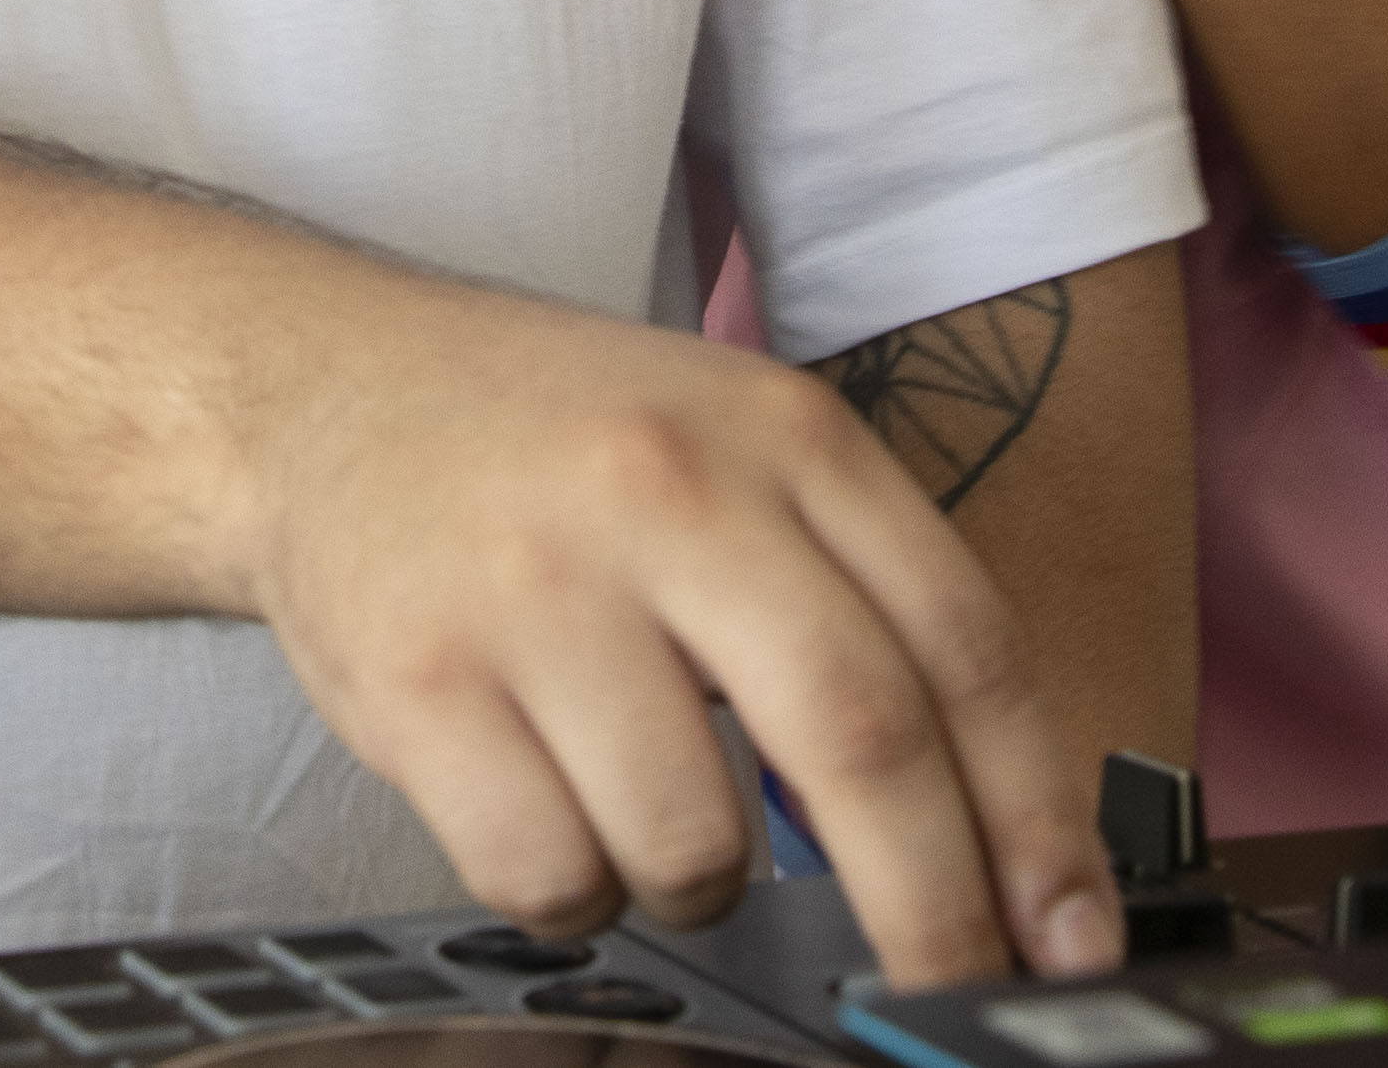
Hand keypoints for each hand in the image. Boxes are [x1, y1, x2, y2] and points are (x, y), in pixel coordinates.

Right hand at [242, 278, 1124, 986]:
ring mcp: (532, 584)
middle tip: (951, 999)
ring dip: (704, 883)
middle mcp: (663, 489)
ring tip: (647, 801)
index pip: (963, 648)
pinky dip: (575, 891)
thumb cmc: (559, 451)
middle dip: (934, 914)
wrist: (319, 388)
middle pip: (861, 744)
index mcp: (778, 432)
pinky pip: (552, 877)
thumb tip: (1005, 857)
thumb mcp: (735, 453)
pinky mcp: (415, 678)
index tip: (1068, 943)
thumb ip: (864, 605)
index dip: (1037, 822)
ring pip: (696, 844)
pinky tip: (545, 802)